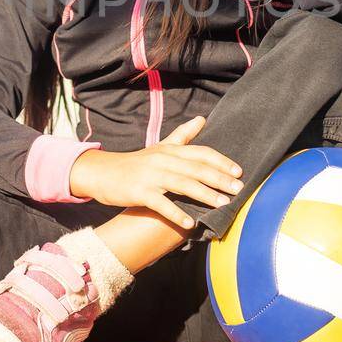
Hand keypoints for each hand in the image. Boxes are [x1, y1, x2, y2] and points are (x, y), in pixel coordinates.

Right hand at [68, 116, 244, 229]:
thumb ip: (183, 136)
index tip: (239, 172)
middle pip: (196, 168)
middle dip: (220, 179)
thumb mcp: (160, 147)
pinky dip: (176, 213)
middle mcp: (163, 160)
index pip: (201, 153)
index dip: (221, 162)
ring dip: (205, 194)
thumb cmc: (135, 163)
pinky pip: (161, 203)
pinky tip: (190, 222)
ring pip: (183, 184)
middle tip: (240, 189)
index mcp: (170, 150)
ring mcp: (151, 176)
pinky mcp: (139, 192)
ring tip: (223, 204)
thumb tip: (203, 119)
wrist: (102, 172)